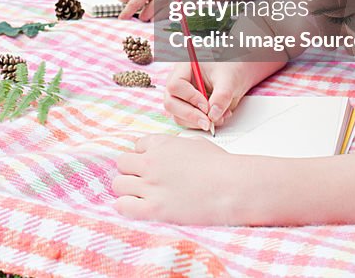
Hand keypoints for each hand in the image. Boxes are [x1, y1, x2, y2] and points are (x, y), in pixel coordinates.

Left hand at [113, 134, 248, 224]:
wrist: (235, 188)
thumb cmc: (223, 167)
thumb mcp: (198, 145)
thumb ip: (177, 146)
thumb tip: (171, 151)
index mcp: (162, 144)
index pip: (137, 145)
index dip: (145, 157)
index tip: (154, 167)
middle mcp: (152, 162)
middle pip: (122, 163)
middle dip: (133, 173)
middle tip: (147, 184)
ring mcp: (151, 185)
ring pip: (119, 184)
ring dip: (129, 190)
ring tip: (145, 198)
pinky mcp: (154, 209)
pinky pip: (122, 205)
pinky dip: (127, 207)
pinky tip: (142, 209)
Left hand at [119, 0, 174, 20]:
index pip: (136, 1)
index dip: (127, 11)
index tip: (121, 17)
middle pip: (145, 15)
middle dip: (145, 14)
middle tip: (153, 6)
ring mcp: (172, 6)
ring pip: (154, 20)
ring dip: (155, 17)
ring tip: (165, 5)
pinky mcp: (180, 14)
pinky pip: (165, 21)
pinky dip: (165, 17)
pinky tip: (172, 7)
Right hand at [164, 61, 249, 131]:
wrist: (236, 73)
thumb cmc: (230, 68)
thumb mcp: (229, 80)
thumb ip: (221, 96)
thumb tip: (213, 116)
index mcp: (184, 67)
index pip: (176, 85)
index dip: (190, 98)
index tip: (206, 106)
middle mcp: (179, 82)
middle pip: (171, 102)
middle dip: (190, 115)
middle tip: (207, 122)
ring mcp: (181, 96)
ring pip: (177, 115)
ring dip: (197, 122)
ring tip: (219, 117)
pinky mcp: (188, 107)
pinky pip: (187, 121)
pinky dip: (201, 123)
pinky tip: (216, 117)